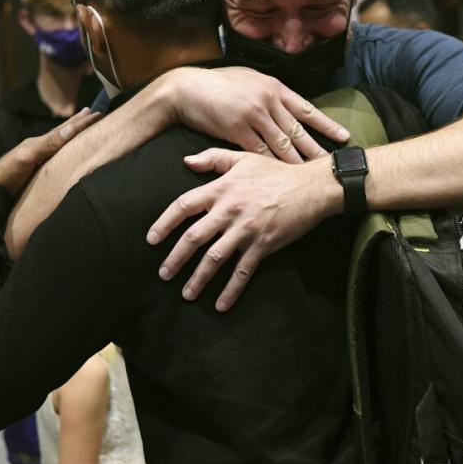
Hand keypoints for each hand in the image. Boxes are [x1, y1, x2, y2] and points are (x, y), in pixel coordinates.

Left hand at [0, 109, 99, 195]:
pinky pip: (55, 155)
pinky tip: (64, 152)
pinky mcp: (35, 171)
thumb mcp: (29, 156)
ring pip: (59, 143)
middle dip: (77, 123)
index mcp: (39, 142)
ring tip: (79, 127)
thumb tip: (71, 128)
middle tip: (91, 112)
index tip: (97, 114)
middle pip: (62, 132)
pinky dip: (64, 149)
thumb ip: (49, 143)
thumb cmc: (7, 172)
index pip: (64, 130)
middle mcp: (39, 148)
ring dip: (71, 134)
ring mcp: (36, 159)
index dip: (81, 123)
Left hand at [146, 148, 339, 310]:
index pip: (183, 206)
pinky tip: (221, 305)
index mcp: (221, 189)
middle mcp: (229, 210)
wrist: (311, 186)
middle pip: (194, 237)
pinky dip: (231, 289)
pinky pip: (243, 271)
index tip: (151, 240)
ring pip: (215, 258)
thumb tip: (186, 161)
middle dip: (175, 259)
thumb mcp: (243, 158)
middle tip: (163, 275)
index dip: (164, 223)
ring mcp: (246, 229)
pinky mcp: (263, 245)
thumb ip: (213, 159)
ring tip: (186, 294)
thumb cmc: (276, 171)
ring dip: (198, 278)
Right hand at [161, 66, 348, 162]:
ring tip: (311, 177)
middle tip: (333, 164)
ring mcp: (254, 116)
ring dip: (297, 162)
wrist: (186, 88)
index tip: (343, 136)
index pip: (306, 108)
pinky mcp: (237, 131)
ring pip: (282, 144)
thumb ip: (267, 91)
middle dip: (317, 149)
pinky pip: (259, 153)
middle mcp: (268, 100)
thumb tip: (282, 100)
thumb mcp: (248, 78)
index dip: (326, 124)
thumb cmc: (216, 83)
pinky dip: (271, 166)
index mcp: (273, 87)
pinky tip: (281, 178)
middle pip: (298, 130)